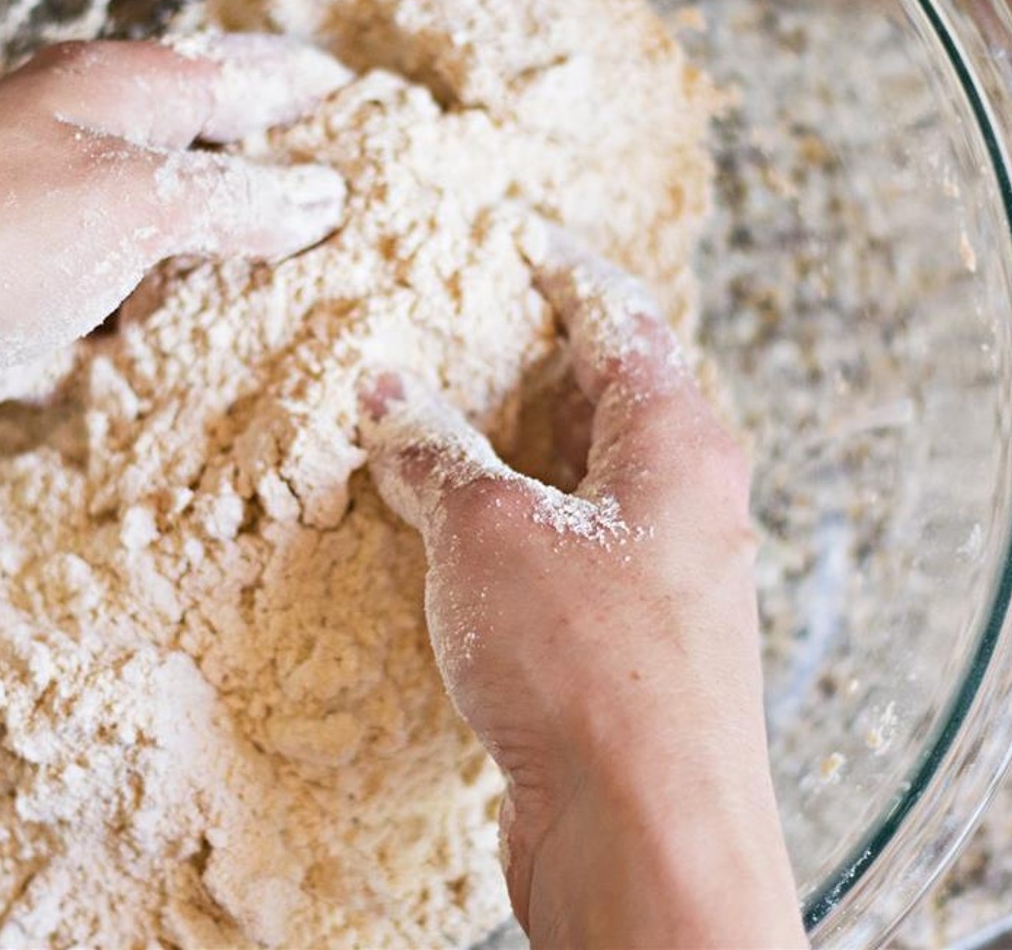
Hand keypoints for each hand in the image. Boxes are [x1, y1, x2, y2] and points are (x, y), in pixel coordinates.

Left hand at [0, 34, 348, 507]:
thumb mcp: (130, 202)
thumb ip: (230, 199)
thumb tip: (318, 195)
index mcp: (109, 95)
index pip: (229, 75)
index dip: (294, 84)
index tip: (351, 95)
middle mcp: (71, 155)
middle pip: (186, 155)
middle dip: (260, 174)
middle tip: (339, 195)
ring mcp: (33, 237)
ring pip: (144, 243)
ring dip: (204, 265)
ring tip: (279, 286)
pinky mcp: (2, 314)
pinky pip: (98, 322)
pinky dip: (141, 341)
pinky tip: (173, 363)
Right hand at [359, 230, 805, 948]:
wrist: (642, 833)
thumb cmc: (587, 663)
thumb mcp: (490, 531)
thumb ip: (435, 450)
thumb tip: (390, 391)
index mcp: (677, 439)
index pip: (618, 317)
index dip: (559, 270)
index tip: (511, 239)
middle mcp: (683, 499)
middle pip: (602, 397)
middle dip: (521, 365)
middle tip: (445, 334)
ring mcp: (658, 574)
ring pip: (575, 480)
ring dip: (502, 453)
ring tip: (424, 427)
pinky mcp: (625, 642)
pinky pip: (561, 551)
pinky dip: (503, 527)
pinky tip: (442, 533)